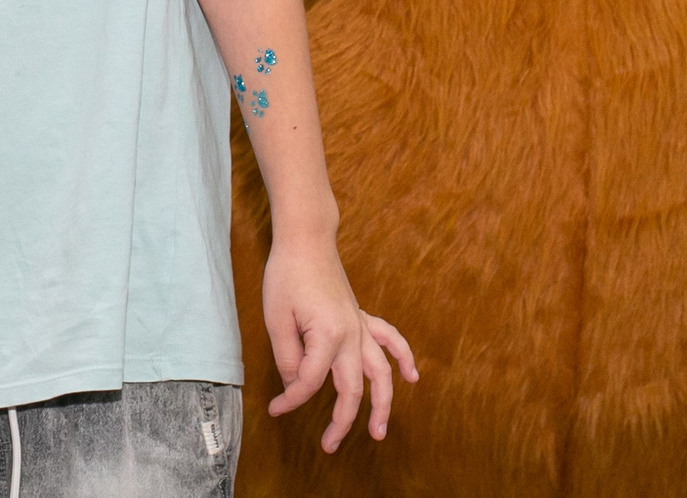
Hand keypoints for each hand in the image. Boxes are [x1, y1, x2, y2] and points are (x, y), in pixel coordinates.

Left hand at [261, 240, 420, 451]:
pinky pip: (390, 340)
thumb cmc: (286, 276)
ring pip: (381, 373)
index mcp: (327, 336)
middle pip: (352, 389)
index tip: (274, 408)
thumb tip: (296, 384)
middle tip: (328, 447)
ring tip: (378, 432)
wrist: (306, 240)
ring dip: (383, 404)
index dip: (291, 400)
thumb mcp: (276, 319)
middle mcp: (351, 334)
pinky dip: (403, 358)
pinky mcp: (361, 317)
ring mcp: (359, 326)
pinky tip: (412, 377)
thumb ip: (288, 358)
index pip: (311, 382)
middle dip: (341, 422)